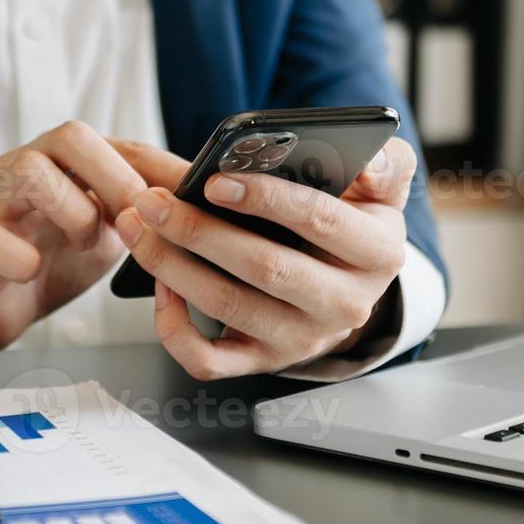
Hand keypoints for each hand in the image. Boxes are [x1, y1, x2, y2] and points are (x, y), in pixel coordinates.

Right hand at [0, 122, 182, 354]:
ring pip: (29, 171)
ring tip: (87, 245)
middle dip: (118, 179)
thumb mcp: (110, 230)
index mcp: (70, 162)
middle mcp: (30, 167)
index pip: (125, 145)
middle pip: (72, 135)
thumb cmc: (53, 257)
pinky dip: (19, 257)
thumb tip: (213, 212)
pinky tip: (33, 271)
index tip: (200, 198)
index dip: (166, 169)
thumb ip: (147, 214)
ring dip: (72, 211)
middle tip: (143, 222)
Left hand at [114, 139, 416, 380]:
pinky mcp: (262, 361)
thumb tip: (367, 163)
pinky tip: (159, 283)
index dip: (266, 199)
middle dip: (200, 231)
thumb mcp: (383, 188)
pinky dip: (173, 326)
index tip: (215, 180)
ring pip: (229, 307)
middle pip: (265, 268)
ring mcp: (301, 339)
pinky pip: (209, 359)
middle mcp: (345, 304)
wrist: (345, 284)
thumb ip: (385, 165)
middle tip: (153, 200)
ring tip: (138, 226)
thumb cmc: (351, 221)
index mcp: (378, 253)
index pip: (321, 220)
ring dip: (173, 265)